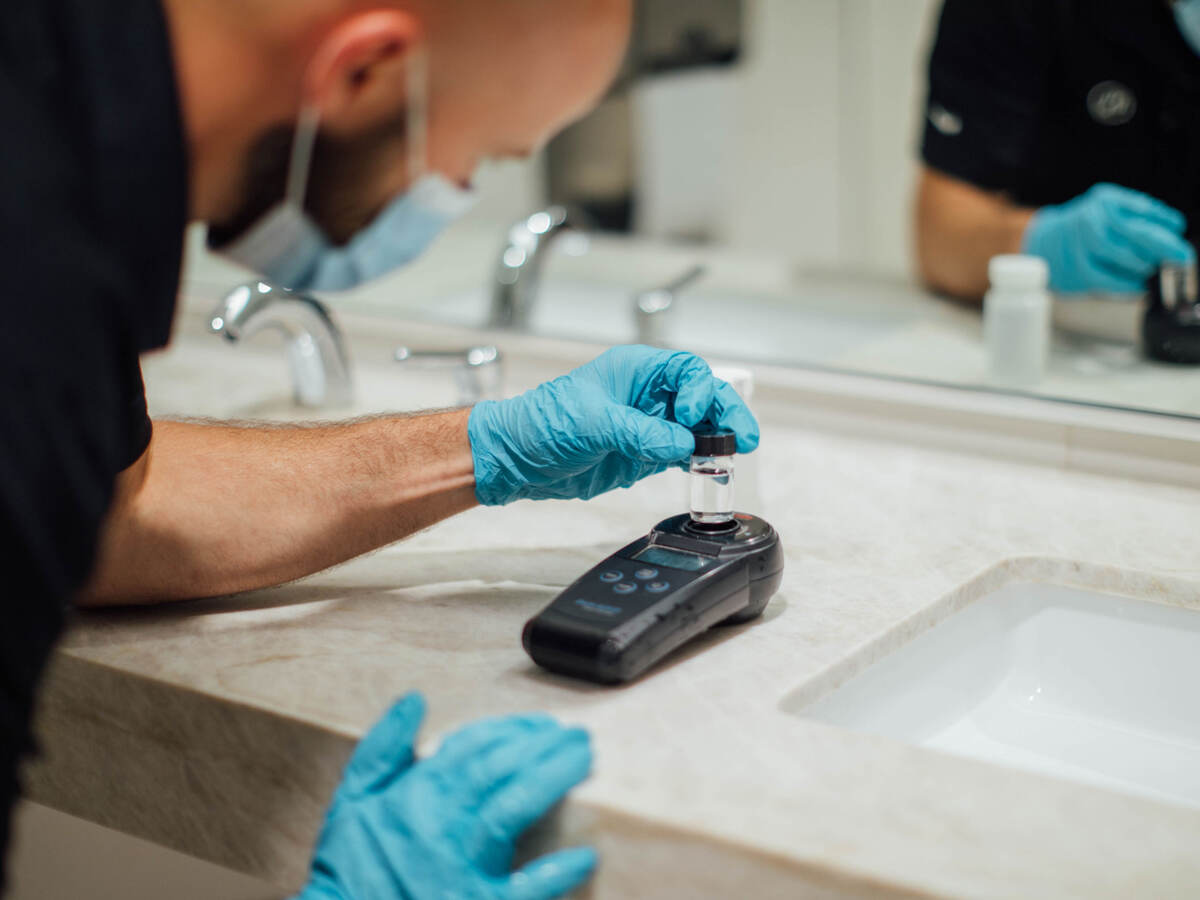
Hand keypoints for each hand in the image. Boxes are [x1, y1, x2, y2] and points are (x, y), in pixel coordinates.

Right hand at [297, 695, 595, 899]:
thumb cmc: (349, 870)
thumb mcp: (352, 802)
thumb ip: (382, 748)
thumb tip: (413, 700)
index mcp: (414, 794)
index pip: (470, 746)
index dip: (510, 730)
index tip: (541, 723)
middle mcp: (437, 824)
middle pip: (497, 769)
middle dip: (540, 744)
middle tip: (576, 734)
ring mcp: (458, 866)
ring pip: (510, 808)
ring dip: (551, 778)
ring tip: (583, 759)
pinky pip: (520, 890)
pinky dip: (553, 873)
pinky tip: (585, 855)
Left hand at [468, 345, 758, 505]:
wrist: (518, 459)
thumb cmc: (543, 423)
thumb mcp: (592, 422)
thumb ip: (640, 432)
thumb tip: (680, 444)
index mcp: (637, 370)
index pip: (686, 371)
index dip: (698, 391)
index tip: (689, 417)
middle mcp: (648, 394)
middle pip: (702, 397)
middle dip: (725, 415)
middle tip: (744, 439)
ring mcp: (650, 424)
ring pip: (698, 427)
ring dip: (718, 439)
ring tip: (734, 456)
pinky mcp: (646, 453)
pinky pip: (684, 452)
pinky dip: (700, 459)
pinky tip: (712, 468)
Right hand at [1022, 183, 1194, 294]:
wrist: (1042, 242)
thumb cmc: (1085, 229)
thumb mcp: (1109, 212)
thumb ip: (1137, 220)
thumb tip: (1172, 239)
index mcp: (1105, 199)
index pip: (1143, 209)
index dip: (1165, 221)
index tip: (1179, 229)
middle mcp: (1091, 217)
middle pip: (1136, 232)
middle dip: (1165, 245)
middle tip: (1183, 255)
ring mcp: (1081, 243)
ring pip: (1121, 255)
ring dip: (1143, 264)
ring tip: (1151, 268)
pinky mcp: (1075, 267)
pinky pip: (1106, 278)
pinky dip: (1126, 284)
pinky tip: (1138, 286)